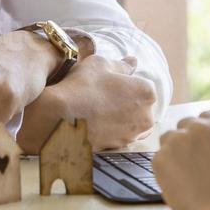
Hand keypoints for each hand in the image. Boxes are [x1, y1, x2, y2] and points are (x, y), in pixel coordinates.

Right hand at [18, 55, 157, 152]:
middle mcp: (147, 116)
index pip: (142, 84)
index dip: (124, 82)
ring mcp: (134, 134)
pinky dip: (112, 129)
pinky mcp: (120, 147)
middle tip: (102, 96)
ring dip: (121, 116)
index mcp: (146, 92)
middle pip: (140, 105)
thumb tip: (133, 62)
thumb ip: (121, 64)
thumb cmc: (82, 86)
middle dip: (126, 100)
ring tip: (98, 110)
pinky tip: (95, 123)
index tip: (108, 82)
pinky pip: (120, 135)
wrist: (63, 118)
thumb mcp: (100, 64)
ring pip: (131, 121)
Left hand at [150, 111, 209, 209]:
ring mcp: (177, 140)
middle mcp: (198, 126)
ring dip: (175, 151)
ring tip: (187, 176)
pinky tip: (180, 185)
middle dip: (189, 141)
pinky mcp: (160, 157)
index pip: (207, 116)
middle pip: (186, 125)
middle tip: (195, 164)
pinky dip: (165, 169)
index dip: (205, 132)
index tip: (204, 144)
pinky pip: (159, 158)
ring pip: (169, 138)